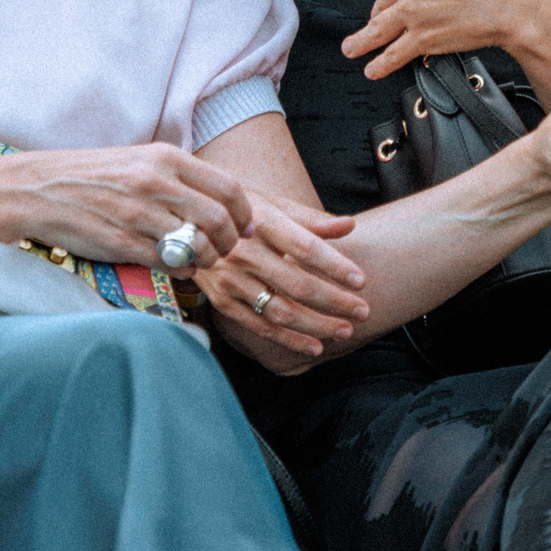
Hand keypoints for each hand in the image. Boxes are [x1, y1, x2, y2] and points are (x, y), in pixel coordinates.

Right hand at [0, 144, 254, 268]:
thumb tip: (225, 206)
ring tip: (198, 260)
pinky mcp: (121, 242)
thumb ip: (181, 179)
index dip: (244, 214)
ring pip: (197, 246)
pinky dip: (180, 269)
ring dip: (206, 260)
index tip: (246, 229)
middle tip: (223, 250)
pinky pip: (168, 263)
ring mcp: (138, 214)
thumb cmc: (94, 176)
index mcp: (165, 157)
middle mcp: (155, 182)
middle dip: (229, 243)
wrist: (38, 189)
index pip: (228, 188)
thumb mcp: (140, 161)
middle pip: (219, 221)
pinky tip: (174, 265)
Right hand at [196, 192, 368, 363]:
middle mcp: (244, 251)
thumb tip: (349, 224)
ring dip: (317, 326)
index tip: (362, 281)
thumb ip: (311, 219)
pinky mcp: (222, 301)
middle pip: (297, 284)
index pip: (305, 248)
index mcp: (261, 222)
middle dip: (335, 302)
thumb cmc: (242, 213)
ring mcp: (230, 279)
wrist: (187, 225)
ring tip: (345, 330)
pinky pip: (260, 327)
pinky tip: (314, 346)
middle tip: (363, 311)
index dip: (335, 266)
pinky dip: (289, 340)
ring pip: (280, 311)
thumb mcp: (271, 204)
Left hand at [341, 0, 550, 79]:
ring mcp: (411, 10)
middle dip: (384, 7)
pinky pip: (393, 53)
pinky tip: (372, 69)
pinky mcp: (421, 37)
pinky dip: (380, 64)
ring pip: (377, 28)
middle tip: (390, 15)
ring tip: (351, 49)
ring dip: (361, 41)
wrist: (516, 0)